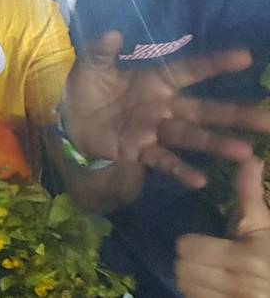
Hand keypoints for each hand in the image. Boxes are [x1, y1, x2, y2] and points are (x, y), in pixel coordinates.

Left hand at [61, 31, 267, 187]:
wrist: (68, 123)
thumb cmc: (87, 90)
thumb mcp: (90, 68)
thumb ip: (101, 52)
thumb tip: (113, 33)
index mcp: (154, 81)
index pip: (189, 70)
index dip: (215, 63)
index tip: (246, 57)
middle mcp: (162, 106)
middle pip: (204, 109)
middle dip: (236, 114)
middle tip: (269, 118)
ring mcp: (155, 131)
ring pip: (192, 136)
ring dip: (217, 143)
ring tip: (245, 152)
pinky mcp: (142, 152)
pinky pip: (165, 161)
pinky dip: (181, 170)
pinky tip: (200, 180)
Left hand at [176, 158, 269, 296]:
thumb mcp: (264, 224)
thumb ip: (249, 194)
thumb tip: (250, 158)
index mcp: (247, 258)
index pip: (186, 249)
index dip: (190, 243)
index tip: (202, 242)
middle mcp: (240, 285)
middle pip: (182, 270)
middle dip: (189, 262)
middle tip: (204, 258)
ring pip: (186, 288)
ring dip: (193, 281)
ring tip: (208, 274)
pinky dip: (200, 296)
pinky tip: (214, 289)